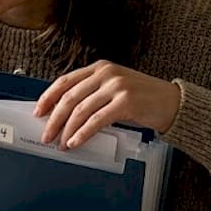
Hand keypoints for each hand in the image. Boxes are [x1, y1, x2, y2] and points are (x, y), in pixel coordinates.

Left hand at [34, 60, 180, 148]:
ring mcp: (116, 87)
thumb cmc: (143, 98)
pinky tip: (75, 142)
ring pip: (80, 111)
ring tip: (61, 143)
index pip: (65, 81)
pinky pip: (96, 121)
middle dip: (54, 119)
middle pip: (69, 97)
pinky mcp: (125, 102)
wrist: (172, 103)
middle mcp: (106, 74)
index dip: (48, 97)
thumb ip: (92, 93)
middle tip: (46, 134)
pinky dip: (83, 133)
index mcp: (100, 68)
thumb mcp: (115, 88)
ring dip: (67, 130)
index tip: (38, 112)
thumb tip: (64, 113)